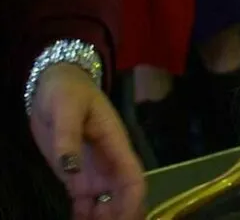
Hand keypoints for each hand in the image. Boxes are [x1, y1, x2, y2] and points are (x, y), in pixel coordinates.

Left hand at [30, 64, 144, 219]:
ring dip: (104, 219)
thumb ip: (68, 137)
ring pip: (107, 205)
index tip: (126, 219)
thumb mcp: (66, 107)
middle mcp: (109, 164)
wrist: (54, 84)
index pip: (133, 178)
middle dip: (121, 216)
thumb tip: (71, 170)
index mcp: (115, 145)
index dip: (133, 202)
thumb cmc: (67, 91)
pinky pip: (85, 205)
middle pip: (124, 198)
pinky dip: (85, 218)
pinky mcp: (76, 177)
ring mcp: (93, 172)